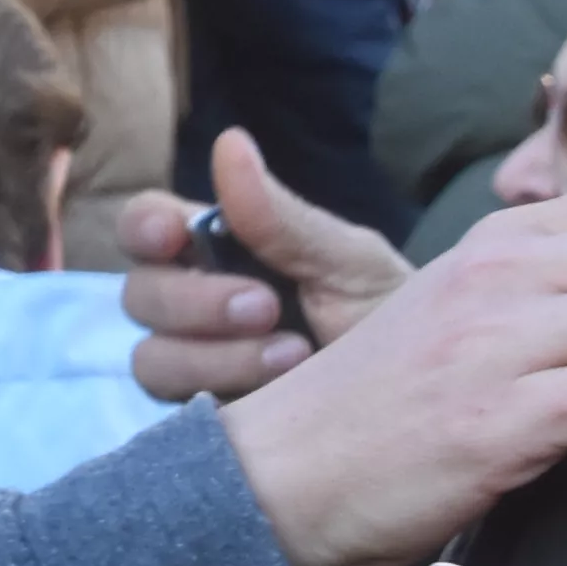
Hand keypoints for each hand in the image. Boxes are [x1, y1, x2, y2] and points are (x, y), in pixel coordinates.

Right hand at [116, 129, 409, 403]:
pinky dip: (223, 396)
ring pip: (151, 358)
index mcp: (218, 249)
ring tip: (294, 356)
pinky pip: (177, 415)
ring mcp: (196, 367)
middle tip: (266, 307)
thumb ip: (281, 218)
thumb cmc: (387, 316)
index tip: (173, 236)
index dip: (144, 227)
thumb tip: (228, 142)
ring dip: (214, 356)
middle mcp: (194, 306)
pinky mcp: (206, 423)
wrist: (427, 398)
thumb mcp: (347, 260)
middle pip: (139, 294)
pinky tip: (280, 394)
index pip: (147, 225)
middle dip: (195, 300)